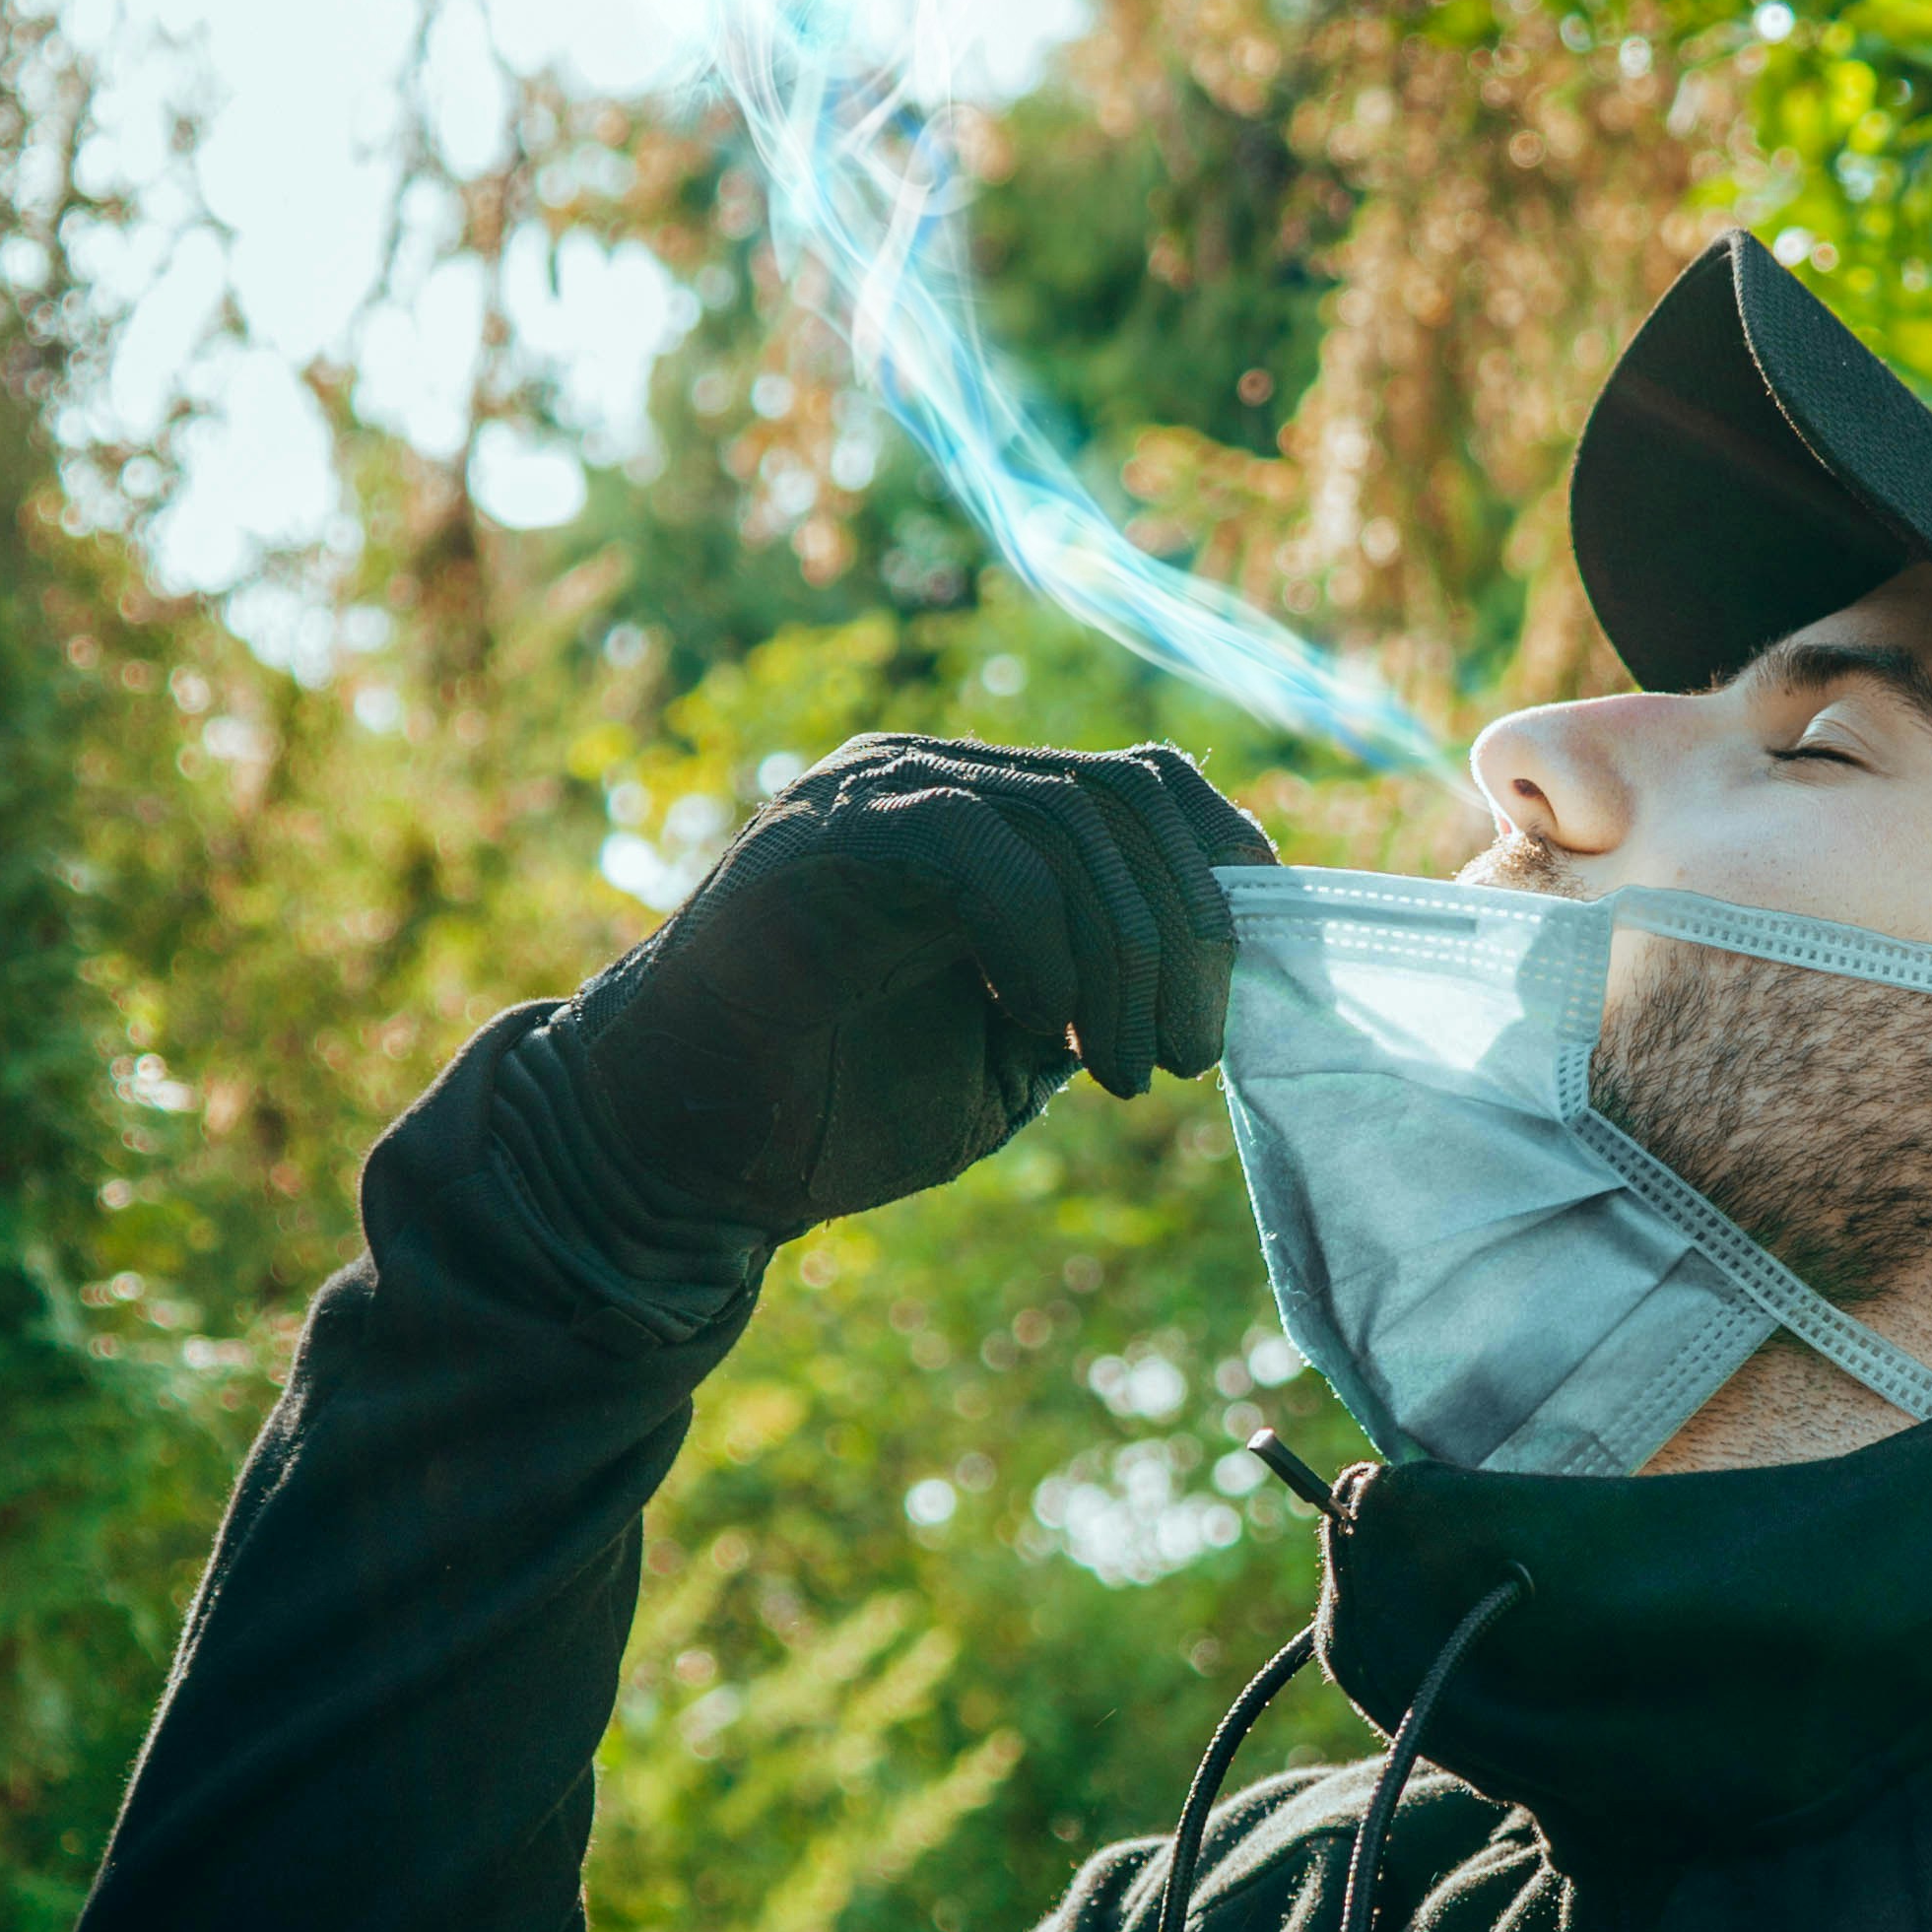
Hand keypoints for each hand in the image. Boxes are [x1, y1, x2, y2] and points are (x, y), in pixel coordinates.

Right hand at [542, 731, 1268, 1243]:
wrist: (678, 1152)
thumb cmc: (836, 1108)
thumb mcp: (1009, 1055)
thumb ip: (1098, 999)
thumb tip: (1217, 984)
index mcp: (981, 815)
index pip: (1142, 781)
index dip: (1222, 859)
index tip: (1253, 972)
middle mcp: (930, 779)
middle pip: (1122, 801)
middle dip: (1184, 936)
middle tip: (1182, 1058)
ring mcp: (871, 796)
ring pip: (1066, 820)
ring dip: (1126, 958)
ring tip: (1122, 1071)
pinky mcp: (822, 838)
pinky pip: (974, 846)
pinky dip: (1038, 937)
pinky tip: (1035, 1024)